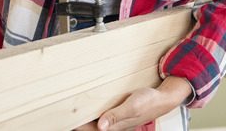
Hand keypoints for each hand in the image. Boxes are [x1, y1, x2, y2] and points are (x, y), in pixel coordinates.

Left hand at [73, 76, 190, 130]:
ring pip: (94, 122)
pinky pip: (101, 116)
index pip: (89, 130)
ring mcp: (115, 121)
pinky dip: (92, 112)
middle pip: (90, 127)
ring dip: (84, 117)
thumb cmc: (149, 102)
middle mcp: (113, 126)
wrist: (163, 98)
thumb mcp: (133, 106)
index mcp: (115, 127)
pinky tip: (88, 105)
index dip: (76, 126)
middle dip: (77, 122)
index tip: (64, 119)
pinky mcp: (117, 114)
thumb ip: (116, 115)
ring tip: (70, 109)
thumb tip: (101, 126)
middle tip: (62, 113)